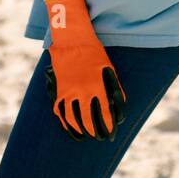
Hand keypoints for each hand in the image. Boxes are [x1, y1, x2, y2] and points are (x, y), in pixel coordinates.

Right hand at [43, 0, 126, 140]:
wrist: (72, 40)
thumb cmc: (93, 52)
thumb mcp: (108, 68)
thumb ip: (114, 87)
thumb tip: (119, 105)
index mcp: (96, 86)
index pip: (104, 112)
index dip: (108, 125)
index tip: (111, 132)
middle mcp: (82, 91)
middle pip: (88, 120)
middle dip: (95, 131)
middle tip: (100, 137)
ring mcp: (68, 91)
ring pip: (73, 118)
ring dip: (80, 130)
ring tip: (86, 135)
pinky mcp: (59, 90)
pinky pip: (61, 111)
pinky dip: (65, 122)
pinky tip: (70, 128)